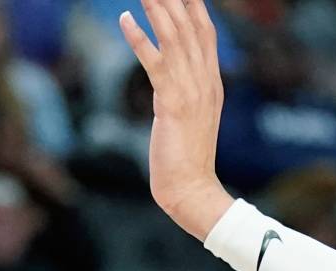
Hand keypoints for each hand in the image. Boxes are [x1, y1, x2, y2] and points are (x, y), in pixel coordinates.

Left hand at [120, 0, 234, 240]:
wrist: (191, 188)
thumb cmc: (186, 158)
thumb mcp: (189, 118)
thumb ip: (184, 93)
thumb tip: (171, 79)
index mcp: (211, 82)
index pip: (205, 32)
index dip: (194, 6)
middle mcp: (204, 80)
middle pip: (190, 26)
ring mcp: (191, 90)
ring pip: (173, 37)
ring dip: (157, 7)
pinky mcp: (171, 102)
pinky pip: (154, 62)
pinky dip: (139, 39)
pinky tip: (125, 19)